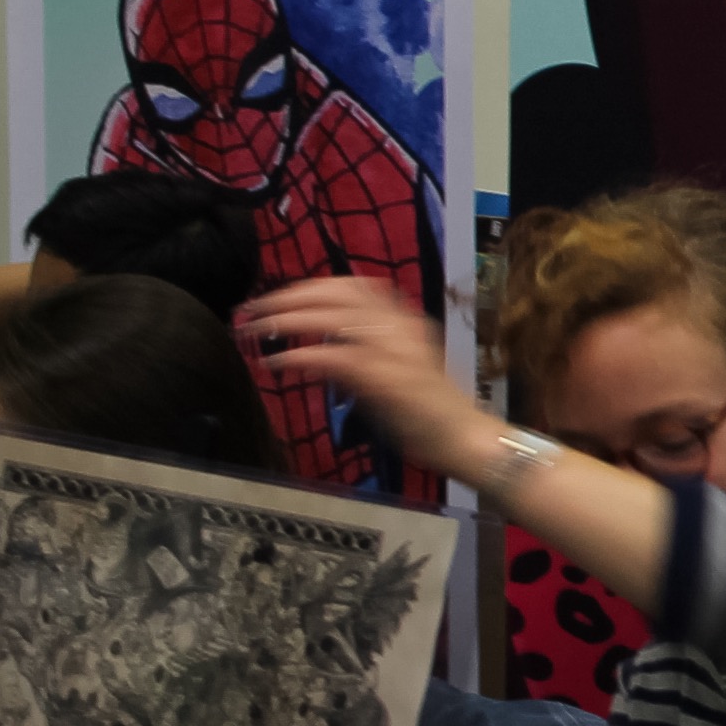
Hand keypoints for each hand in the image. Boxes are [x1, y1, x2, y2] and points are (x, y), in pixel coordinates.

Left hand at [239, 276, 492, 477]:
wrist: (467, 439)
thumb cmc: (434, 414)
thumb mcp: (398, 372)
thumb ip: (363, 355)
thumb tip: (320, 349)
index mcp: (407, 323)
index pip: (357, 286)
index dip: (315, 286)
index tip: (286, 295)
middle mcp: (402, 329)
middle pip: (340, 293)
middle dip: (292, 296)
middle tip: (258, 308)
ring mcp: (394, 351)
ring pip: (333, 317)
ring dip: (287, 319)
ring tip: (258, 329)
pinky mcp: (385, 378)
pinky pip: (333, 356)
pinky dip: (300, 356)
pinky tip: (278, 363)